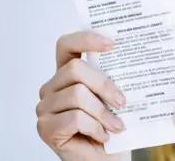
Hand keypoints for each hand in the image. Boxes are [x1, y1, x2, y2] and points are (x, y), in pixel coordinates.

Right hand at [36, 31, 127, 160]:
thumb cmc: (110, 129)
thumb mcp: (112, 99)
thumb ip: (111, 78)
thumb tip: (130, 58)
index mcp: (66, 74)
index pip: (66, 45)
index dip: (86, 39)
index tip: (111, 44)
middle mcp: (51, 88)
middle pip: (74, 69)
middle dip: (104, 85)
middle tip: (122, 101)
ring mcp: (45, 108)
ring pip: (77, 95)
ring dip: (103, 112)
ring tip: (117, 125)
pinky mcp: (45, 128)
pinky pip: (74, 118)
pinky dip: (95, 127)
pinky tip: (103, 136)